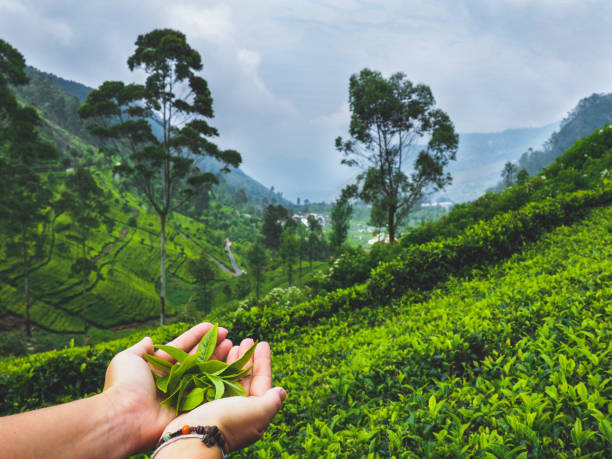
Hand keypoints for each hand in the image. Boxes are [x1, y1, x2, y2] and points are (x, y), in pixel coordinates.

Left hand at [102, 323, 232, 452]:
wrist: (125, 416)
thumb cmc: (124, 385)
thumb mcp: (127, 359)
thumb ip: (140, 349)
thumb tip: (149, 339)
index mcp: (157, 368)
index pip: (181, 347)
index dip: (196, 335)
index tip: (211, 325)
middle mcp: (171, 380)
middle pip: (195, 358)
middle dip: (211, 344)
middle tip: (226, 333)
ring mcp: (181, 394)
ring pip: (204, 372)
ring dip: (218, 358)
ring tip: (232, 344)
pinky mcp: (189, 407)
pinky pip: (207, 390)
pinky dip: (219, 379)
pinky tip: (230, 366)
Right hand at [161, 339, 285, 452]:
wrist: (192, 435)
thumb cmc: (229, 421)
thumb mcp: (258, 412)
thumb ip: (272, 401)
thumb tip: (281, 392)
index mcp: (253, 413)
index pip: (262, 383)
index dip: (263, 362)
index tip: (263, 343)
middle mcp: (237, 410)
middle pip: (245, 378)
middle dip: (247, 358)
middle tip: (246, 339)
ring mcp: (219, 407)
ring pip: (229, 378)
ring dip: (233, 361)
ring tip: (233, 344)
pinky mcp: (202, 403)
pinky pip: (213, 380)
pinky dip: (216, 366)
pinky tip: (217, 355)